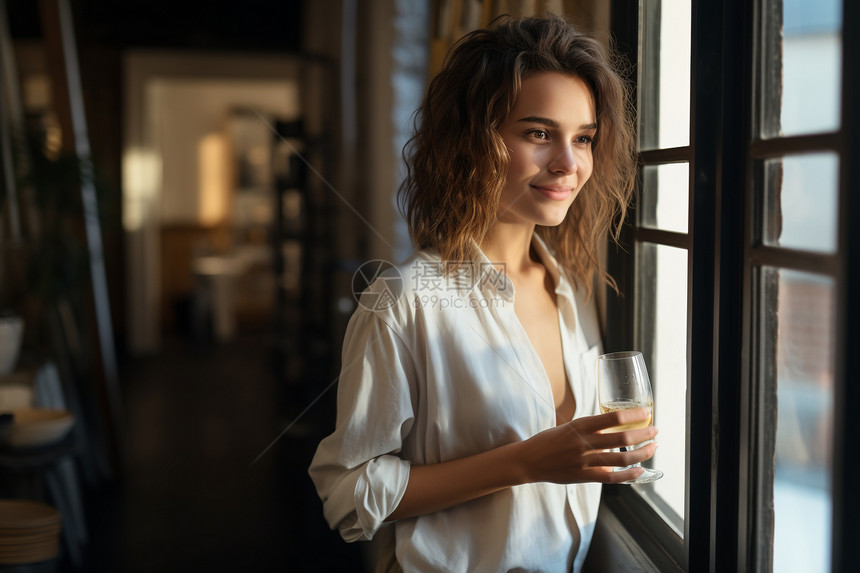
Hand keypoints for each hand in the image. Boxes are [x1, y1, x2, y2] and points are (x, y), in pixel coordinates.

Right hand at [520, 407, 658, 484]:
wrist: (528, 461)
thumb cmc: (548, 441)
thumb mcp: (568, 426)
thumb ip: (589, 428)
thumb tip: (614, 424)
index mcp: (579, 426)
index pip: (613, 417)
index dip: (634, 416)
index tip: (647, 413)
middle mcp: (584, 443)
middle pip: (622, 438)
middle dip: (644, 434)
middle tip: (655, 430)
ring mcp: (584, 461)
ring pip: (621, 459)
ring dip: (642, 453)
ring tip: (652, 447)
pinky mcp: (583, 477)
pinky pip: (612, 477)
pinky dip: (629, 475)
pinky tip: (640, 470)